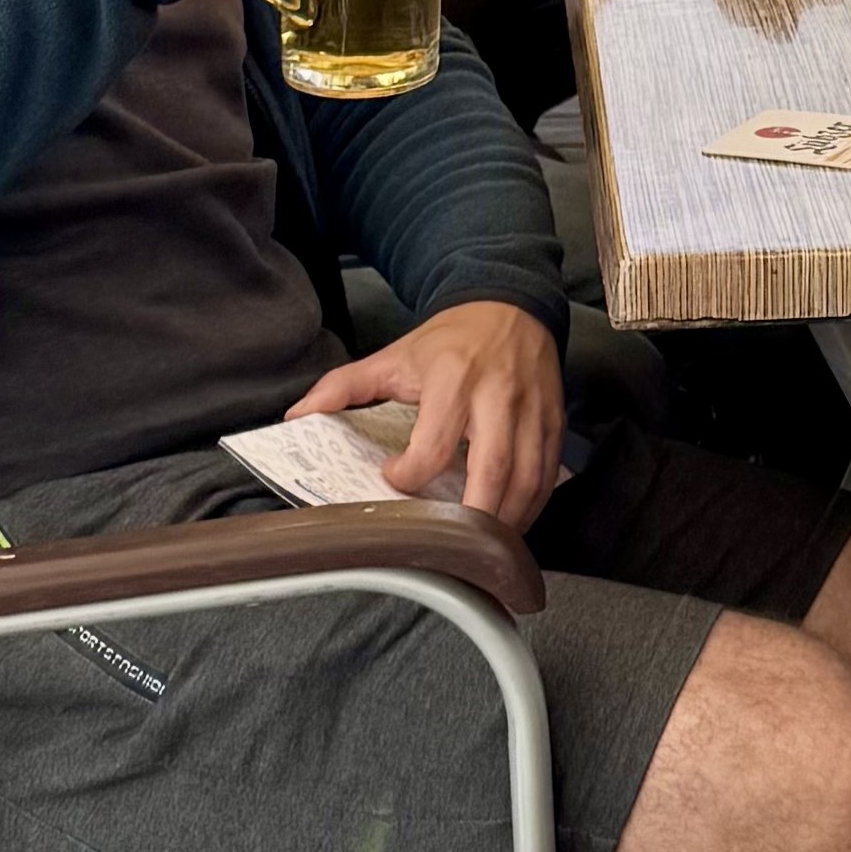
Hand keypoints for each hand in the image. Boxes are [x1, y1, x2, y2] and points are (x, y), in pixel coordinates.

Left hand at [287, 299, 565, 525]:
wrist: (510, 304)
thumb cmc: (449, 340)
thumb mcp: (393, 355)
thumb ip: (343, 386)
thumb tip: (296, 417)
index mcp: (452, 380)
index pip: (433, 444)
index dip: (410, 475)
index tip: (393, 478)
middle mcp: (497, 395)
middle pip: (492, 470)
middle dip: (474, 518)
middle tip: (451, 547)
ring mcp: (532, 409)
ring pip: (527, 478)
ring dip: (506, 521)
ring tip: (481, 545)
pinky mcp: (554, 419)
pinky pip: (549, 472)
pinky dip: (533, 504)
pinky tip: (512, 521)